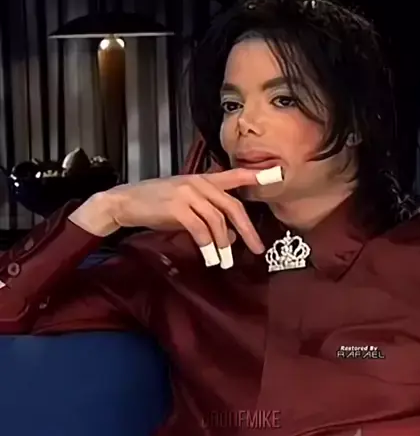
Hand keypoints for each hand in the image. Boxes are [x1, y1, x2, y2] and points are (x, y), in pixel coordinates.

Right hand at [69, 167, 282, 268]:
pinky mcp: (177, 207)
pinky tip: (210, 257)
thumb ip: (210, 219)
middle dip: (247, 229)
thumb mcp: (187, 209)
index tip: (276, 174)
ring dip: (223, 244)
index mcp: (203, 180)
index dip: (255, 176)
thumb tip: (232, 238)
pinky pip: (200, 229)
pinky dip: (207, 245)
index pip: (235, 176)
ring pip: (217, 220)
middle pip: (232, 206)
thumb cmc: (158, 204)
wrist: (127, 202)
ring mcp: (188, 193)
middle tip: (257, 248)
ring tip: (225, 261)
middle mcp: (199, 183)